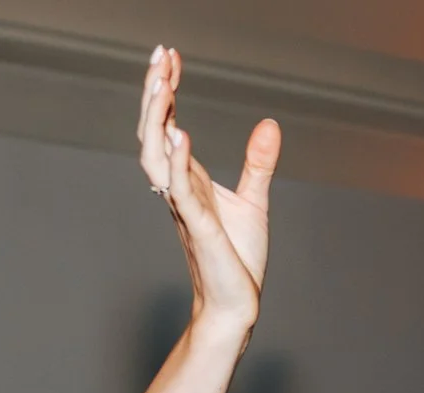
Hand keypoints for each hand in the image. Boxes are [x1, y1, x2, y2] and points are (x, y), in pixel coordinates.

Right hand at [138, 47, 276, 336]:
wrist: (235, 305)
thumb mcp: (254, 201)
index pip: (168, 127)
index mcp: (187, 181)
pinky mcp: (200, 231)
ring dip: (158, 121)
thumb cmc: (237, 260)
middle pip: (154, 134)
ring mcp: (185, 209)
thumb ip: (258, 162)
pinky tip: (182, 134)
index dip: (167, 92)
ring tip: (162, 83)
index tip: (170, 57)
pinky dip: (179, 163)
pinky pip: (181, 193)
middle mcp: (178, 191)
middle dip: (156, 94)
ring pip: (156, 159)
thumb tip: (270, 124)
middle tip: (160, 55)